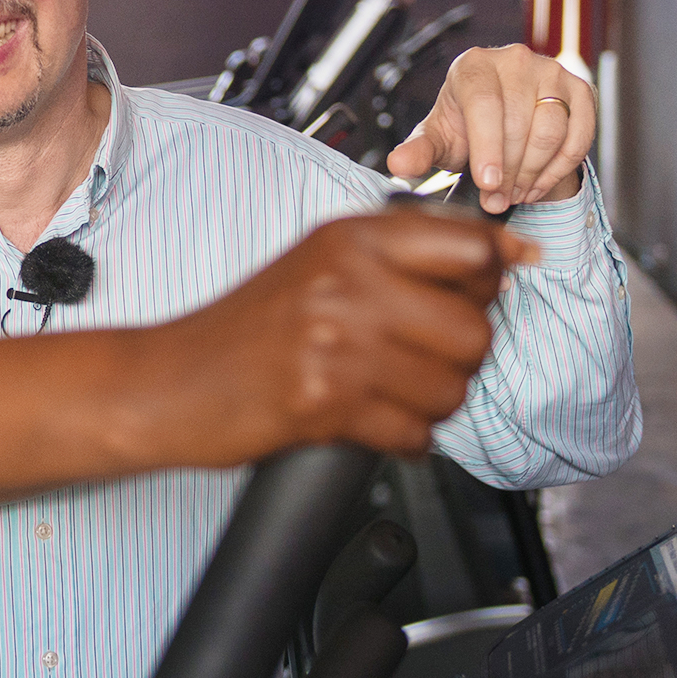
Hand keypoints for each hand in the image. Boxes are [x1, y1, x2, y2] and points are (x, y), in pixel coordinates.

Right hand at [208, 206, 536, 460]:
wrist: (170, 381)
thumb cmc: (246, 328)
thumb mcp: (321, 262)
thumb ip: (405, 251)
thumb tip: (506, 251)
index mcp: (350, 238)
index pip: (471, 249)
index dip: (488, 281)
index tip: (481, 296)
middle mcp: (345, 281)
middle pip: (473, 329)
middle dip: (461, 360)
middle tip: (424, 362)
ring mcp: (335, 341)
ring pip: (451, 388)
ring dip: (433, 405)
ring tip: (392, 395)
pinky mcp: (324, 401)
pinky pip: (414, 432)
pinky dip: (404, 439)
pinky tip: (372, 422)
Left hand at [384, 44, 595, 212]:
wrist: (500, 120)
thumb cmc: (465, 127)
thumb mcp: (437, 140)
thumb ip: (418, 152)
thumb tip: (398, 165)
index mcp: (473, 65)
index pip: (484, 103)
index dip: (487, 147)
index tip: (488, 183)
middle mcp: (514, 60)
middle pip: (518, 122)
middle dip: (508, 171)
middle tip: (497, 198)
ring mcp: (552, 71)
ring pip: (551, 130)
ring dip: (533, 172)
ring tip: (514, 193)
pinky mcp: (580, 89)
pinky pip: (579, 135)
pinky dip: (560, 168)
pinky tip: (538, 184)